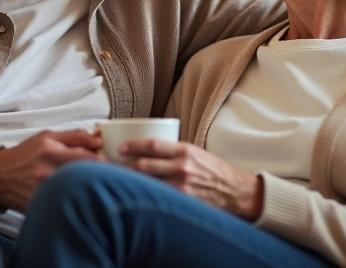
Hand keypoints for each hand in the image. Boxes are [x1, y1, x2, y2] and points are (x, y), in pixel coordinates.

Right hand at [0, 129, 101, 211]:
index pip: (89, 157)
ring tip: (96, 186)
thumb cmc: (27, 155)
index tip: (112, 163)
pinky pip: (66, 203)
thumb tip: (99, 138)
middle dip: (104, 176)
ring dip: (92, 189)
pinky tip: (81, 198)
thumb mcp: (48, 137)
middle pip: (87, 176)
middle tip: (110, 176)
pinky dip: (78, 201)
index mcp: (51, 151)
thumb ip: (75, 136)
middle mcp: (47, 171)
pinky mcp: (41, 205)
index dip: (106, 162)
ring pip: (79, 192)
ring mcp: (44, 191)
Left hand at [121, 138, 262, 220]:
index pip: (153, 145)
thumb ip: (172, 152)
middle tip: (110, 165)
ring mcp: (182, 186)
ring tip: (115, 181)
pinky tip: (134, 196)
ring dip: (130, 182)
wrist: (235, 191)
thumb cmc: (212, 170)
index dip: (133, 145)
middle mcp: (182, 167)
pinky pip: (158, 197)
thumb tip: (145, 149)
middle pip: (145, 166)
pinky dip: (144, 196)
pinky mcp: (183, 201)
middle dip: (124, 166)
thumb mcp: (194, 153)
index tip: (120, 147)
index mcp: (184, 150)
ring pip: (148, 183)